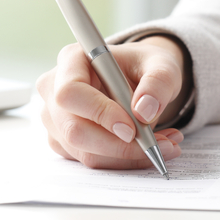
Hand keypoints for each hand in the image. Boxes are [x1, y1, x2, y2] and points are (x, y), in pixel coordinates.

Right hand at [36, 35, 191, 168]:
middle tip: (155, 144)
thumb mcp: (162, 64)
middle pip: (74, 129)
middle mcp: (54, 89)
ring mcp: (55, 118)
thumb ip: (158, 82)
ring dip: (127, 156)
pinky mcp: (64, 140)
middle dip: (118, 145)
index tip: (132, 128)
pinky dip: (123, 160)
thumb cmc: (144, 66)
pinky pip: (91, 160)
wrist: (139, 78)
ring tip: (164, 144)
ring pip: (85, 151)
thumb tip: (143, 111)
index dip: (99, 113)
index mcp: (71, 60)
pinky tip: (147, 146)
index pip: (70, 92)